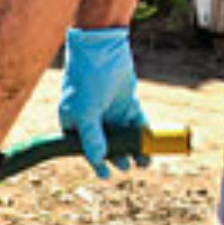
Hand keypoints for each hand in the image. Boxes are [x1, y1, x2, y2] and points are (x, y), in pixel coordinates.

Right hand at [59, 27, 147, 177]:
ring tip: (143, 162)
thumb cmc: (86, 80)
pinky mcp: (126, 103)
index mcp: (74, 121)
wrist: (102, 50)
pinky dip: (142, 135)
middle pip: (106, 144)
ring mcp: (110, 111)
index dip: (94, 161)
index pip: (83, 147)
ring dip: (132, 150)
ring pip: (123, 137)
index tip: (105, 174)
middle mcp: (92, 118)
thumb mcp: (86, 111)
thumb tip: (98, 159)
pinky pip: (136, 124)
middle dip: (116, 157)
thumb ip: (92, 137)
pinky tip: (149, 147)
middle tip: (126, 167)